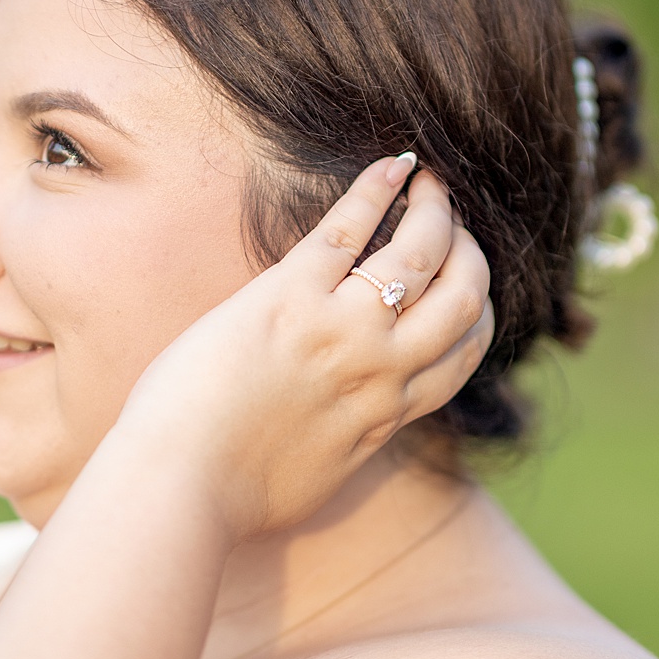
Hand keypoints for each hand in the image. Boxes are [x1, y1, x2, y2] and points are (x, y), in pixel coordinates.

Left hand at [110, 155, 492, 542]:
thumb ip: (342, 444)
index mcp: (388, 416)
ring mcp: (340, 331)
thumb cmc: (228, 493)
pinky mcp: (287, 299)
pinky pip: (348, 230)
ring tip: (429, 183)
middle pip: (463, 298)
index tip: (466, 281)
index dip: (476, 309)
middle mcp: (381, 370)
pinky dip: (376, 191)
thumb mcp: (315, 475)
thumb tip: (337, 439)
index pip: (463, 353)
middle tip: (452, 221)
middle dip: (467, 252)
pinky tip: (392, 165)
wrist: (181, 486)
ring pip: (421, 255)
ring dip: (435, 211)